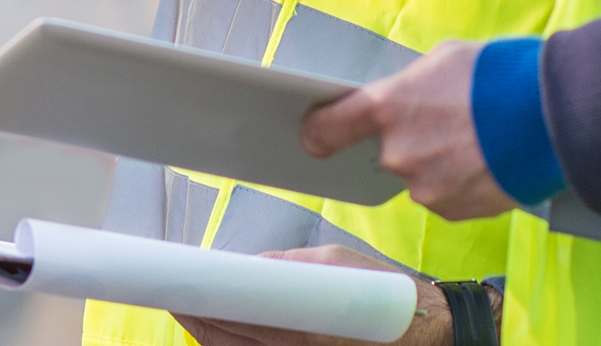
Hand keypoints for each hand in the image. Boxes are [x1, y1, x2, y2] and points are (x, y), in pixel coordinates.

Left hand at [170, 251, 448, 345]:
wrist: (423, 332)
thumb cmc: (381, 294)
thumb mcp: (336, 263)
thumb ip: (288, 265)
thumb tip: (248, 264)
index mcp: (305, 327)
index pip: (237, 317)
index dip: (202, 304)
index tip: (180, 288)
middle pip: (230, 339)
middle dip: (199, 318)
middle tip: (176, 296)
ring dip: (211, 335)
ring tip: (192, 312)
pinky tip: (222, 332)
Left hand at [301, 41, 514, 221]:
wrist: (554, 118)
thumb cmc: (498, 77)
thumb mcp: (442, 61)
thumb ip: (409, 85)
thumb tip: (401, 99)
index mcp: (387, 108)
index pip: (327, 128)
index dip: (319, 131)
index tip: (314, 134)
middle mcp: (398, 153)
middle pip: (387, 152)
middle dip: (410, 139)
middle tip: (446, 121)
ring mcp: (426, 187)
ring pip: (419, 175)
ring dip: (438, 161)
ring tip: (476, 138)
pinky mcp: (454, 211)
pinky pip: (444, 196)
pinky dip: (459, 182)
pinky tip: (485, 160)